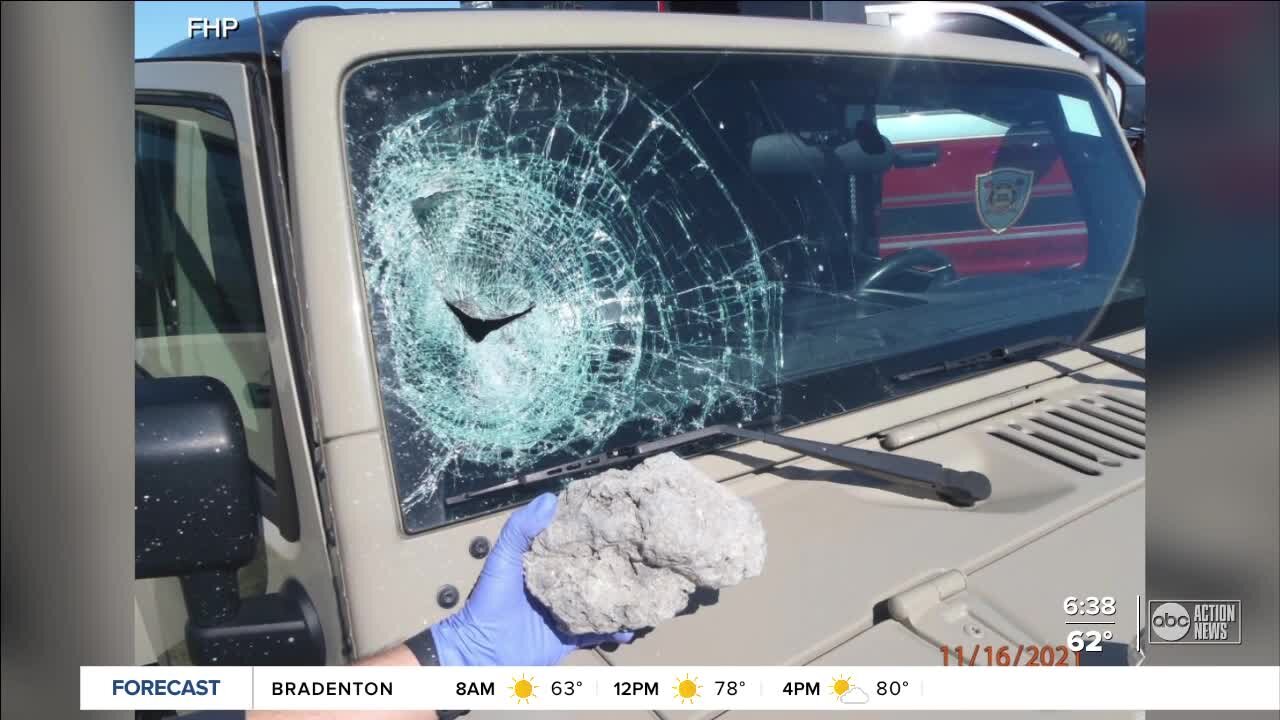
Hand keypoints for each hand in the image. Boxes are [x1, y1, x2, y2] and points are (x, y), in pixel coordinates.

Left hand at [429, 493, 633, 665]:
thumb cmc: (488, 600)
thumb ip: (521, 528)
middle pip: (595, 570)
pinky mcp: (572, 635)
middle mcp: (561, 582)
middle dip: (617, 563)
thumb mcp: (503, 557)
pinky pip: (600, 631)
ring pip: (603, 599)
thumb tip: (550, 497)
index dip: (595, 529)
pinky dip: (618, 629)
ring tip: (649, 588)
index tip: (620, 516)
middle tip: (645, 552)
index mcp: (545, 560)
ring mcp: (568, 609)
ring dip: (623, 596)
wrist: (482, 650)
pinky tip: (635, 624)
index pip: (575, 540)